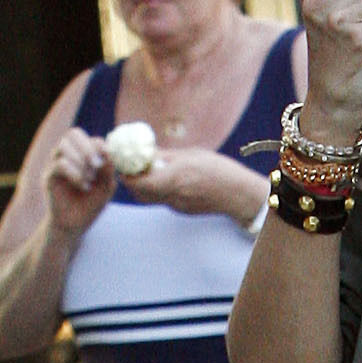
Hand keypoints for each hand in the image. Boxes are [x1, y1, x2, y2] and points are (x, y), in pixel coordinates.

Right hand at [42, 127, 118, 241]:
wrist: (75, 225)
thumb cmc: (91, 205)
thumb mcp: (106, 187)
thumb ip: (108, 169)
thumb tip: (108, 150)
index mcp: (80, 154)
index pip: (87, 137)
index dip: (97, 143)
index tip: (107, 155)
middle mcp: (66, 155)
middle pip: (72, 133)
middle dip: (87, 147)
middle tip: (97, 164)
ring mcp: (55, 164)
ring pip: (63, 146)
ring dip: (81, 161)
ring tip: (90, 179)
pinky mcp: (49, 177)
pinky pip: (59, 165)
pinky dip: (75, 173)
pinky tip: (84, 186)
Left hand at [123, 144, 267, 225]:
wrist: (237, 194)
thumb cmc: (218, 170)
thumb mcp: (190, 155)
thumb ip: (166, 156)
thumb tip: (145, 152)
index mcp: (175, 178)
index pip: (139, 183)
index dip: (127, 175)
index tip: (124, 164)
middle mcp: (173, 195)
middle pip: (140, 194)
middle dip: (132, 181)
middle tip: (131, 167)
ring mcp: (177, 206)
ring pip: (150, 198)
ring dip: (144, 186)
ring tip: (148, 171)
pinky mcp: (182, 210)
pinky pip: (163, 200)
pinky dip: (158, 190)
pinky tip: (167, 179)